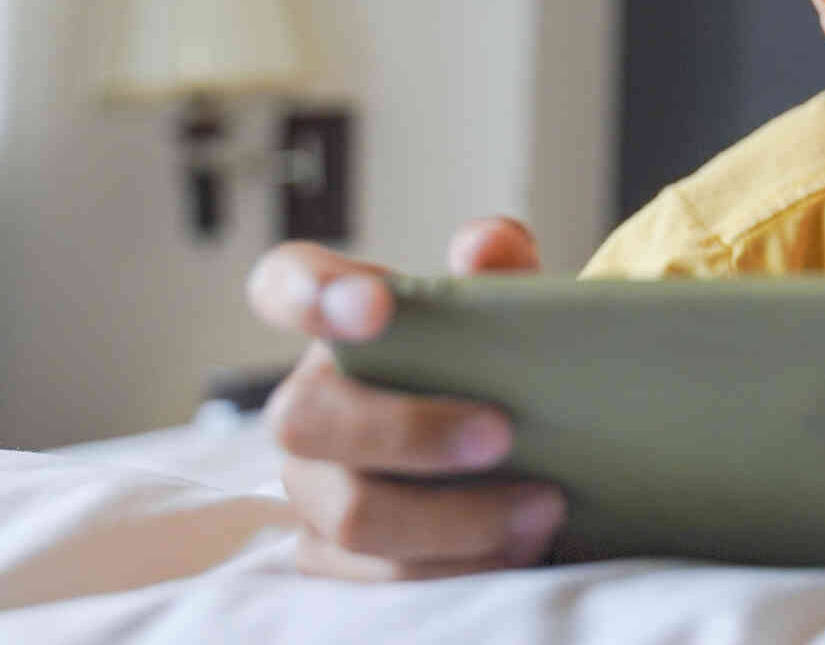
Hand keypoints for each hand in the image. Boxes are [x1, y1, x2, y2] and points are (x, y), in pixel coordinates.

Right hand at [246, 218, 564, 579]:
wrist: (521, 453)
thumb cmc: (495, 363)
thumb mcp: (511, 303)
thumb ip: (501, 261)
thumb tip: (481, 248)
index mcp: (338, 320)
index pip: (282, 284)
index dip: (307, 292)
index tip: (376, 307)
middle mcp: (305, 403)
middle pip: (307, 419)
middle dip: (410, 431)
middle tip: (502, 433)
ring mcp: (310, 485)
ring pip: (353, 514)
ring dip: (457, 516)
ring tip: (542, 505)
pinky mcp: (332, 556)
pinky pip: (381, 576)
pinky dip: (460, 565)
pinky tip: (520, 545)